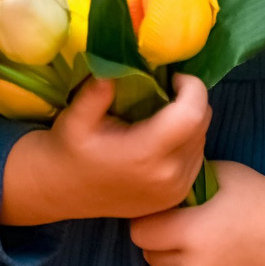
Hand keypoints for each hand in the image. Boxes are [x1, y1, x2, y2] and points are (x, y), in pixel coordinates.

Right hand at [0, 75, 209, 224]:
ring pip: (202, 140)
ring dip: (189, 121)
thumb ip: (96, 93)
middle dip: (190, 101)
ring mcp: (176, 190)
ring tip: (161, 115)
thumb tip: (115, 68)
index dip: (192, 88)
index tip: (173, 77)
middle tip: (165, 91)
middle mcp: (168, 176)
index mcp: (145, 154)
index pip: (193, 114)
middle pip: (202, 125)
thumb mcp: (75, 118)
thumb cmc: (69, 150)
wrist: (62, 191)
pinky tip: (162, 138)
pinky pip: (195, 158)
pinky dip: (187, 141)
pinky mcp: (176, 197)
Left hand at [129, 159, 264, 265]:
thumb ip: (186, 184)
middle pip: (152, 257)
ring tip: (208, 247)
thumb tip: (159, 183)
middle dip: (163, 242)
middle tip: (188, 228)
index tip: (168, 213)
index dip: (151, 220)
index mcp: (191, 233)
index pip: (140, 232)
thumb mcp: (224, 176)